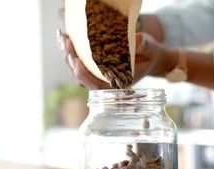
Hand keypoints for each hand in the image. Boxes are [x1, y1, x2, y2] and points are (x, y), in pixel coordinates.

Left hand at [57, 30, 177, 88]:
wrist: (151, 57)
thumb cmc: (150, 55)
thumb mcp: (150, 49)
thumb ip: (144, 47)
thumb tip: (138, 40)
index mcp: (118, 84)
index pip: (96, 85)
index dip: (83, 74)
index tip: (75, 60)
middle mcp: (106, 82)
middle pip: (81, 78)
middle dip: (71, 61)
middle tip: (66, 43)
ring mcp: (99, 76)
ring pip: (77, 71)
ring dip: (67, 55)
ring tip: (62, 38)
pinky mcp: (95, 67)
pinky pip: (79, 63)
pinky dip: (70, 51)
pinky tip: (64, 38)